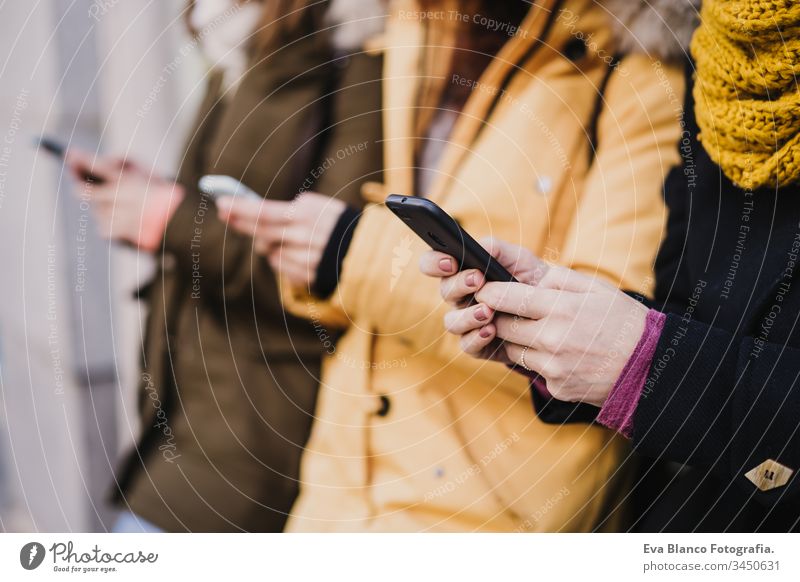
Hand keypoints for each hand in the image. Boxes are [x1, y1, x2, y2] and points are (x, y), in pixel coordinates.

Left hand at [64, 149, 183, 251]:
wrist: (183, 224)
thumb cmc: (164, 196)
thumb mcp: (148, 173)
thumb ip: (122, 164)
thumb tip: (101, 164)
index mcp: (131, 181)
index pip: (99, 167)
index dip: (81, 160)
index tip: (69, 155)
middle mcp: (122, 198)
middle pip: (85, 192)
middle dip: (80, 186)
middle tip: (79, 184)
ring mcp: (119, 217)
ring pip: (96, 211)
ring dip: (102, 208)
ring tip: (120, 207)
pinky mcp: (121, 233)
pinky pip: (103, 228)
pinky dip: (109, 224)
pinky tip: (124, 222)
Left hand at [217, 191, 345, 286]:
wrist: (369, 252)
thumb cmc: (339, 224)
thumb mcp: (320, 206)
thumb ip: (291, 210)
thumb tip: (258, 217)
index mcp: (307, 215)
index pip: (264, 212)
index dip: (240, 209)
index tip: (222, 204)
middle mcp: (304, 236)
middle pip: (261, 232)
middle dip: (242, 223)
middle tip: (227, 215)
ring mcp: (305, 258)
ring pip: (269, 252)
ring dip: (269, 245)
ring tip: (286, 237)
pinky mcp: (307, 276)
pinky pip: (280, 267)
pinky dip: (281, 259)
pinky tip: (296, 253)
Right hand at [418, 237, 548, 363]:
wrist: (553, 309)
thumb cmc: (531, 278)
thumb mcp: (518, 258)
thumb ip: (496, 249)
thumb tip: (478, 247)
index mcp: (462, 272)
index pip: (434, 264)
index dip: (434, 263)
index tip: (450, 261)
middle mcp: (460, 298)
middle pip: (444, 291)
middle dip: (459, 285)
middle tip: (478, 279)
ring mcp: (468, 322)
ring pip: (452, 322)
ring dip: (468, 316)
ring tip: (488, 311)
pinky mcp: (478, 344)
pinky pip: (467, 345)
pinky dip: (478, 337)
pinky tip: (492, 329)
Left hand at [475, 267, 647, 406]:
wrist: (650, 366)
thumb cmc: (622, 320)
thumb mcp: (595, 288)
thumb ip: (558, 279)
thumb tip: (527, 279)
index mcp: (561, 308)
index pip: (507, 298)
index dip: (489, 292)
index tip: (483, 289)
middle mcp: (553, 339)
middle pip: (503, 326)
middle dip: (500, 317)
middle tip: (506, 309)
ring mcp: (553, 366)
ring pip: (512, 350)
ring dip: (517, 340)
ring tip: (539, 331)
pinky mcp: (556, 387)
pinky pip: (533, 370)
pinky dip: (539, 361)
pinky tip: (561, 354)